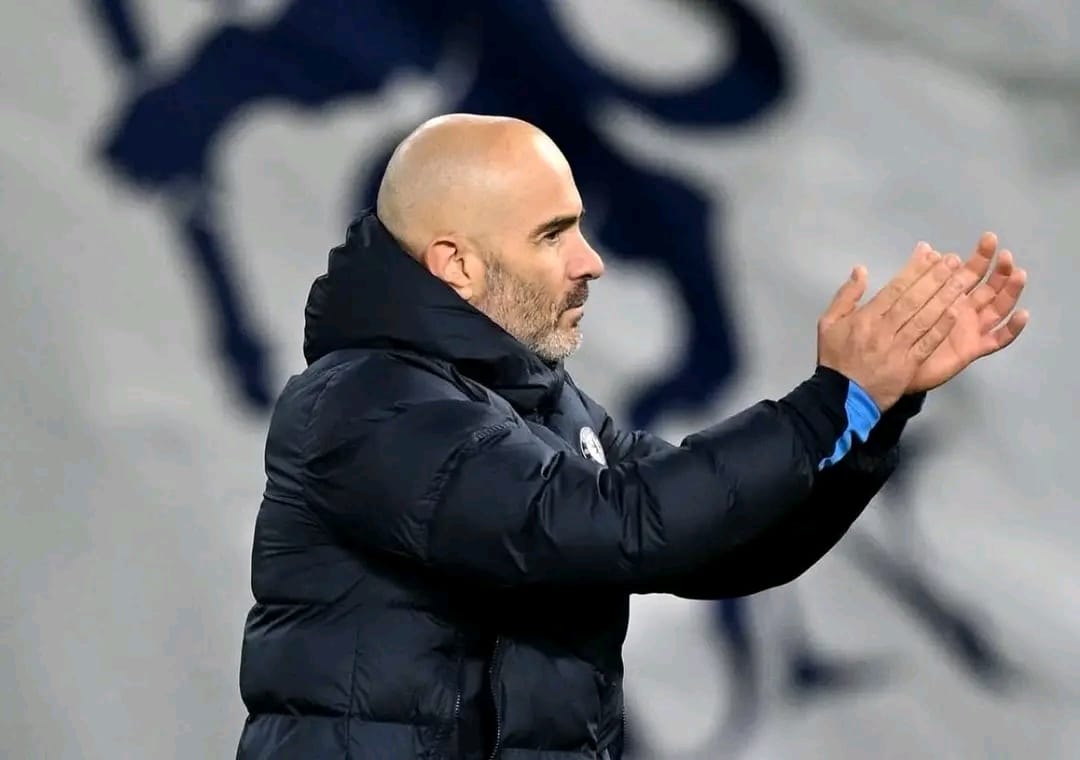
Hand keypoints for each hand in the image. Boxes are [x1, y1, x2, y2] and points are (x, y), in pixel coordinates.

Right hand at [817, 242, 978, 411]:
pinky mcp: (908, 365)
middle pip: (913, 300)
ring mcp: (898, 348)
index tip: (930, 254)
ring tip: (962, 280)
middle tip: (953, 261)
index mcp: (865, 318)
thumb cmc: (836, 358)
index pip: (894, 288)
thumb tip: (861, 270)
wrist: (842, 396)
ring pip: (924, 318)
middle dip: (935, 278)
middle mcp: (883, 330)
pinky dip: (941, 328)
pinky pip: (927, 343)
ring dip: (944, 298)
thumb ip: (846, 296)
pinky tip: (955, 313)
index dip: (914, 270)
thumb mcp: (828, 323)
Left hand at [908, 232, 1028, 391]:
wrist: (889, 365)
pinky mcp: (973, 348)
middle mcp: (965, 310)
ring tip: (1018, 274)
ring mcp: (971, 329)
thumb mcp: (901, 298)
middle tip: (1005, 254)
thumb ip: (913, 273)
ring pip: (998, 308)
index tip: (988, 238)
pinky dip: (1012, 328)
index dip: (980, 256)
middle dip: (1000, 270)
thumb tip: (925, 247)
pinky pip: (998, 340)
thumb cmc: (896, 332)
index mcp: (950, 296)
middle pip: (990, 286)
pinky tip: (1022, 314)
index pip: (970, 271)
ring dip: (1010, 291)